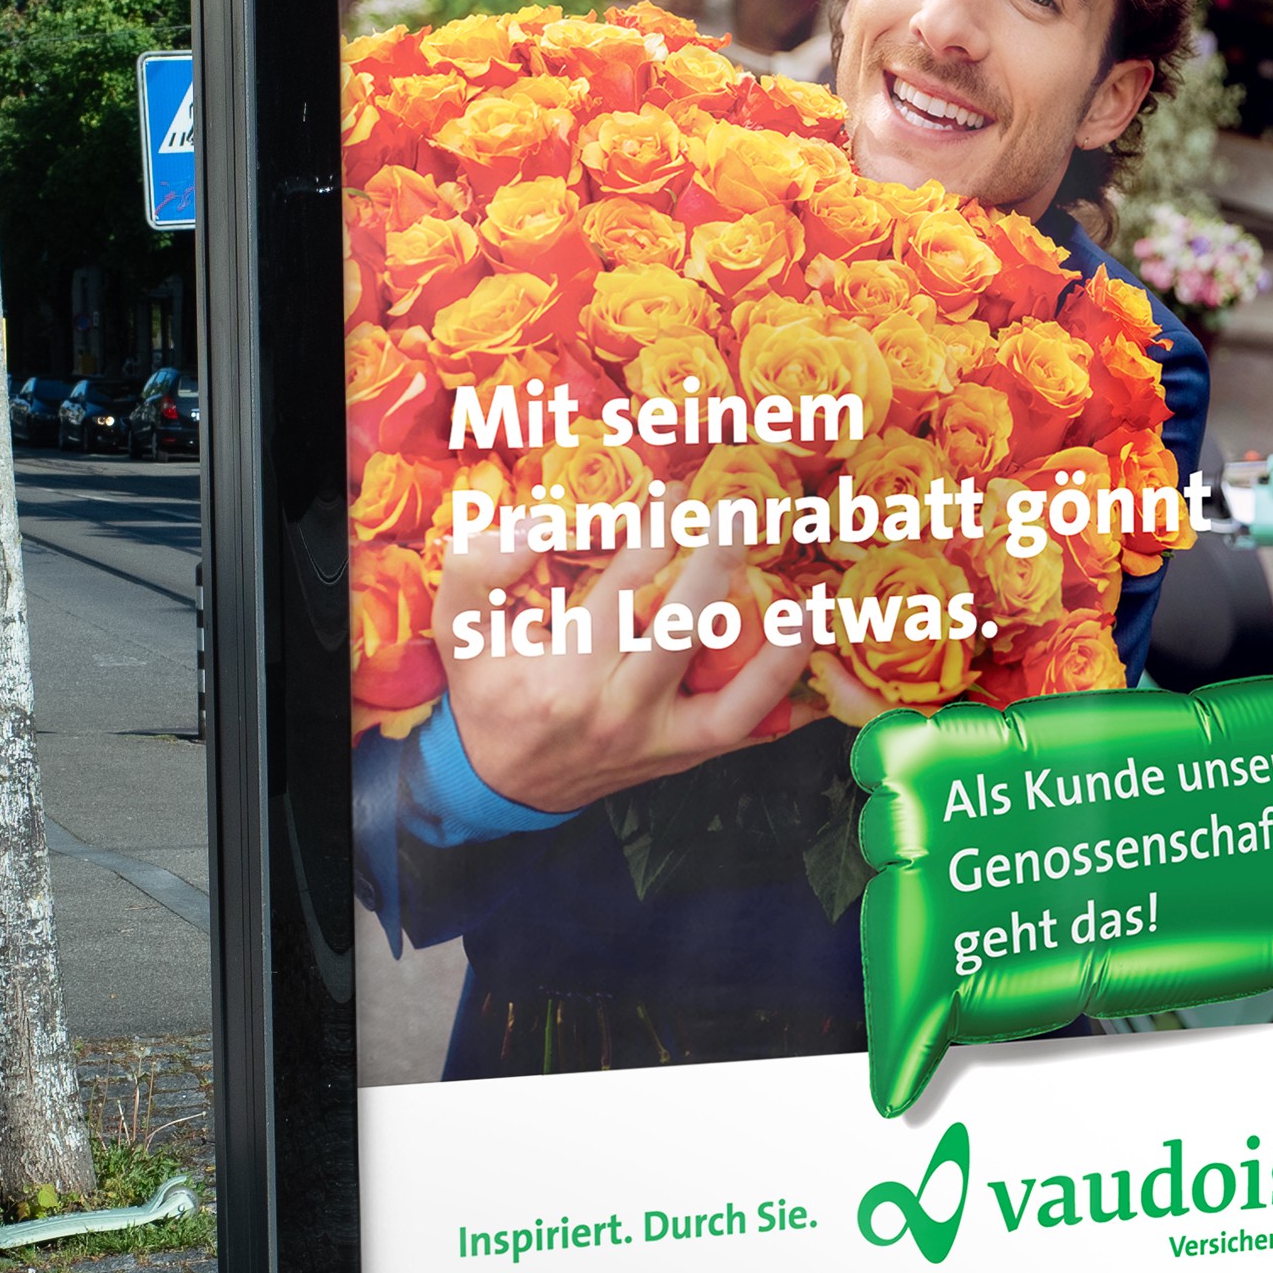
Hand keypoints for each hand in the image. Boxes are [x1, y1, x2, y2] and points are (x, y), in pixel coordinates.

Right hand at [434, 533, 809, 814]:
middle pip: (682, 634)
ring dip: (777, 653)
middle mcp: (618, 711)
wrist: (501, 783)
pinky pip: (744, 735)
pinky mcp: (681, 759)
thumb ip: (480, 565)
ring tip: (806, 603)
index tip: (674, 489)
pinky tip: (814, 662)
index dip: (654, 531)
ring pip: (733, 703)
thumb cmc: (488, 693)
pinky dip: (785, 703)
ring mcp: (657, 743)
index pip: (623, 589)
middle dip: (716, 567)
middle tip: (738, 515)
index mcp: (564, 673)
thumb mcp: (458, 627)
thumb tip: (538, 524)